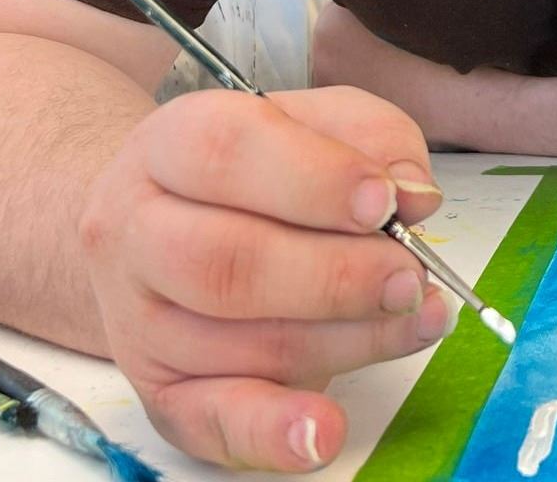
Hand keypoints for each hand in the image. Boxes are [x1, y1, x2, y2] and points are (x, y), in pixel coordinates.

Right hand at [78, 85, 449, 470]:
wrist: (159, 221)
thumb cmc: (259, 166)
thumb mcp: (318, 122)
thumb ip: (373, 140)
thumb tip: (414, 195)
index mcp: (171, 142)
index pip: (230, 152)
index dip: (316, 180)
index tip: (387, 202)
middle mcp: (136, 229)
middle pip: (229, 261)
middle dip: (338, 275)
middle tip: (411, 276)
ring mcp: (138, 319)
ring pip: (241, 341)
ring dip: (347, 338)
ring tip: (419, 319)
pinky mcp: (158, 391)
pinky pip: (208, 422)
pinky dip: (271, 434)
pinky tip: (323, 432)